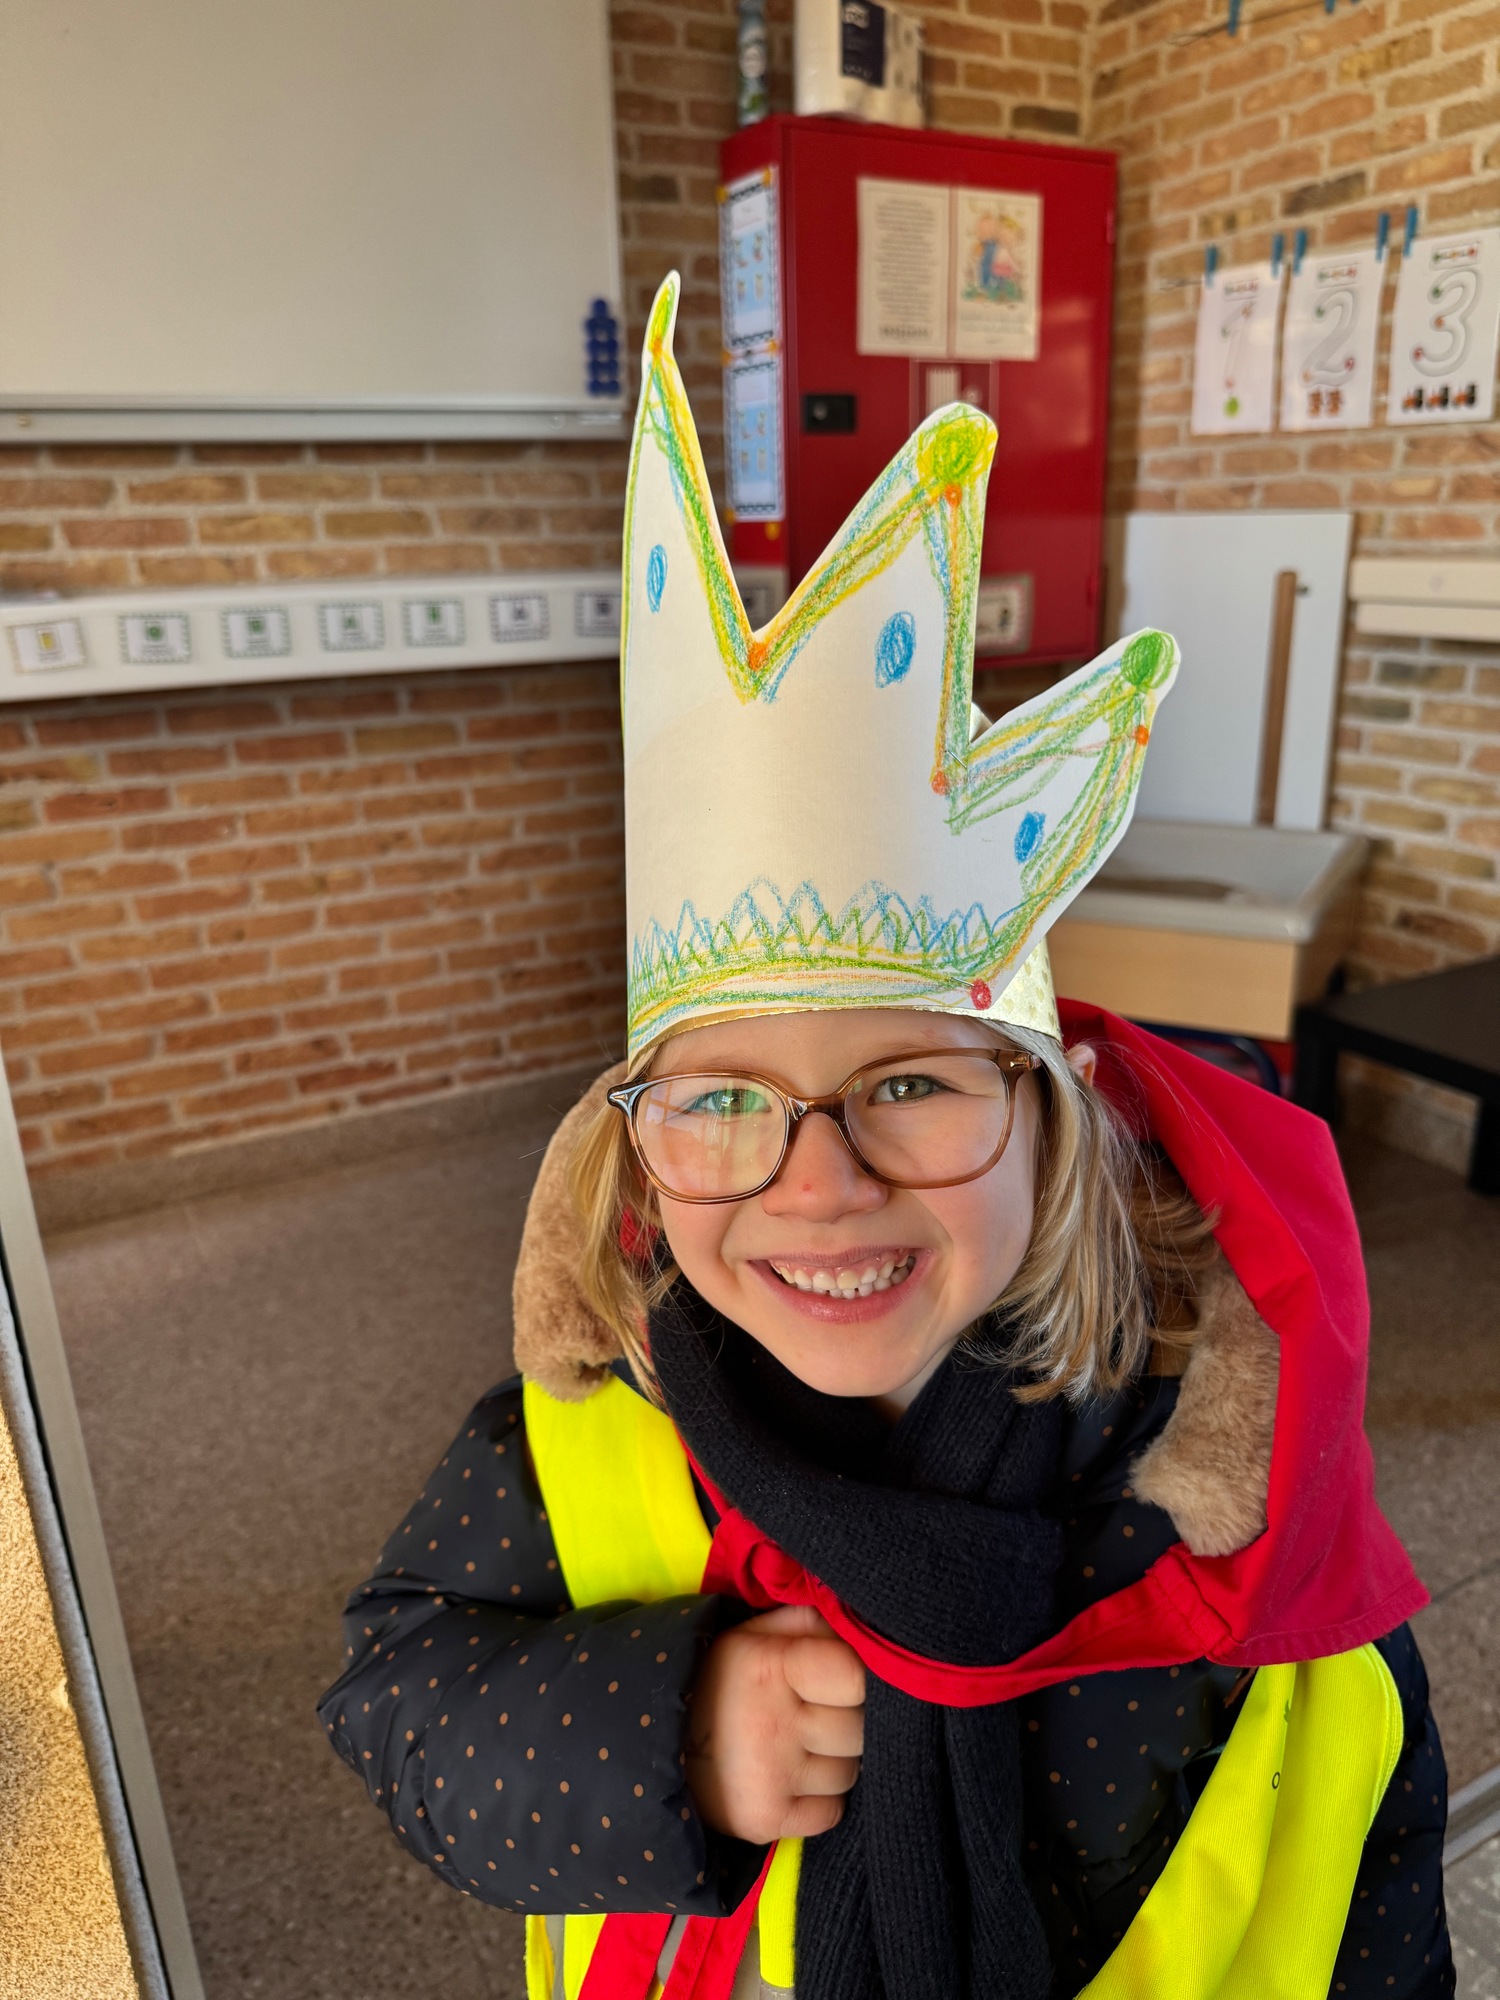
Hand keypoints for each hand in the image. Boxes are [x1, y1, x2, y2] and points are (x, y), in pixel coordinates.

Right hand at [686, 1605, 865, 1842]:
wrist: (656, 1745)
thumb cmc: (719, 1681)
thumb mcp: (752, 1634)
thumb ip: (809, 1621)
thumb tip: (858, 1628)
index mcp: (770, 1666)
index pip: (854, 1673)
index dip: (857, 1675)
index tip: (840, 1679)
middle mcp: (771, 1723)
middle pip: (859, 1728)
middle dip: (848, 1720)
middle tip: (818, 1714)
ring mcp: (769, 1778)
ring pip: (850, 1772)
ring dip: (835, 1761)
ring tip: (801, 1747)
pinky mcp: (765, 1821)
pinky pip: (832, 1812)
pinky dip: (821, 1800)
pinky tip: (793, 1780)